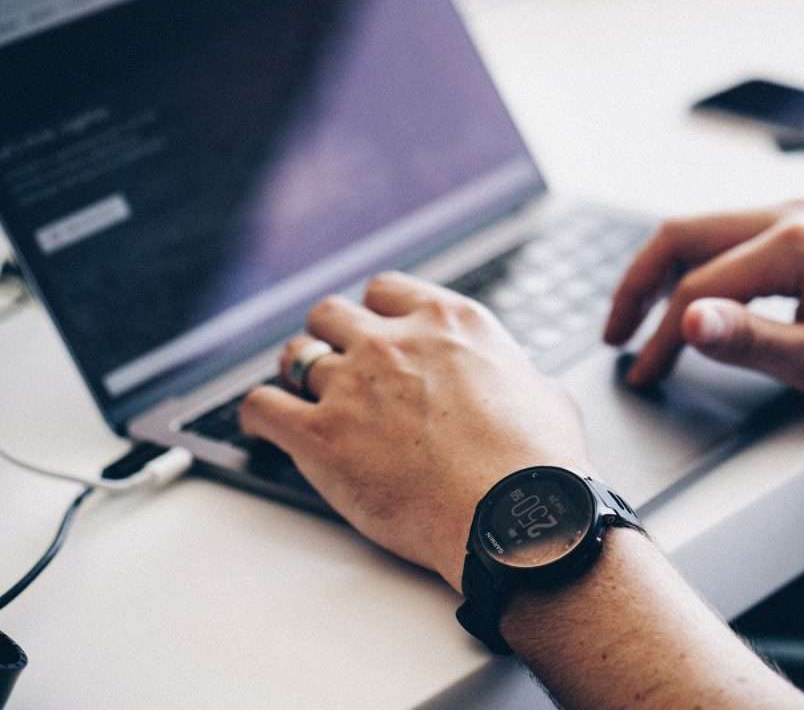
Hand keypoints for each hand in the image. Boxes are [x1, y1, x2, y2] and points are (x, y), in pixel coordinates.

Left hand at [239, 272, 589, 591]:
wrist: (516, 516)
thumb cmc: (540, 464)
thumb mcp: (545, 394)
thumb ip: (514, 376)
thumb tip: (517, 383)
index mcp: (449, 324)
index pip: (386, 289)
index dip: (375, 313)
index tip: (375, 331)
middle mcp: (394, 342)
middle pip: (331, 314)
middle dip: (330, 337)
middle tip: (336, 365)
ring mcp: (353, 385)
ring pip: (295, 356)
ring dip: (297, 375)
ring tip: (300, 396)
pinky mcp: (321, 436)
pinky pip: (261, 407)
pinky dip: (257, 415)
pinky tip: (263, 427)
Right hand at [605, 201, 803, 413]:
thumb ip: (752, 341)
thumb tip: (687, 320)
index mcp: (798, 242)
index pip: (700, 288)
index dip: (662, 337)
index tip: (645, 374)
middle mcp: (794, 215)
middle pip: (683, 236)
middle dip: (638, 286)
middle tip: (615, 335)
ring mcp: (801, 216)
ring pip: (702, 232)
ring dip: (663, 274)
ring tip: (639, 320)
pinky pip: (730, 239)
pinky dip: (696, 269)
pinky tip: (690, 302)